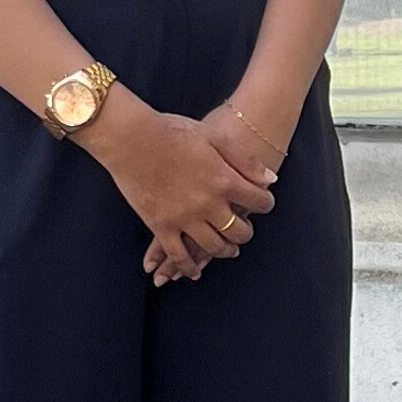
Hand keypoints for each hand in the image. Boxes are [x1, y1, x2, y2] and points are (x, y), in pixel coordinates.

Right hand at [81, 89, 277, 284]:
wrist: (131, 138)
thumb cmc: (173, 132)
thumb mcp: (215, 138)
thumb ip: (245, 161)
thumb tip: (271, 180)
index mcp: (225, 180)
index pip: (259, 201)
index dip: (265, 203)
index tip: (263, 203)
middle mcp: (208, 204)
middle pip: (238, 231)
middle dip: (246, 232)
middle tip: (244, 230)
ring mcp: (184, 218)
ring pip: (213, 247)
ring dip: (224, 251)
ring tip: (227, 249)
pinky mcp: (160, 226)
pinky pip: (178, 255)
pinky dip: (188, 266)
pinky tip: (194, 270)